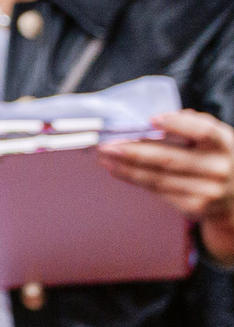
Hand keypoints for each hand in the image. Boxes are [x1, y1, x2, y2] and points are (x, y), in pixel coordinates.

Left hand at [102, 108, 233, 262]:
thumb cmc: (215, 156)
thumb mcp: (214, 137)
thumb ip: (191, 124)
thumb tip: (155, 119)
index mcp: (224, 143)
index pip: (203, 131)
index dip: (177, 124)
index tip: (150, 119)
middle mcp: (219, 168)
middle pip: (170, 159)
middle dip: (133, 151)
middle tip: (106, 144)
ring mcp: (208, 191)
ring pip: (159, 178)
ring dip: (126, 168)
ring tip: (104, 157)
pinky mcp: (195, 207)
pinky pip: (159, 191)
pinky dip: (135, 180)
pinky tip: (118, 170)